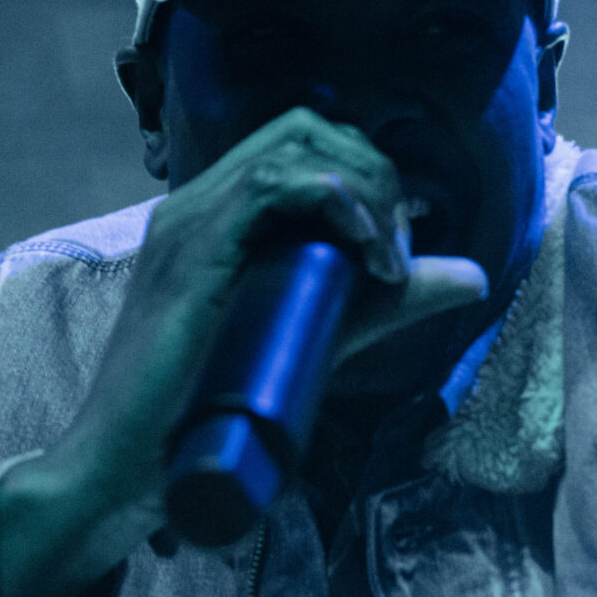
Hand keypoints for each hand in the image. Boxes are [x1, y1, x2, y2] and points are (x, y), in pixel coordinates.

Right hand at [0, 107, 486, 596]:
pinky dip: (340, 206)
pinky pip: (274, 186)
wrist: (120, 467)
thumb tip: (476, 276)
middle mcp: (199, 202)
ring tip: (387, 259)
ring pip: (297, 145)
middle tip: (396, 253)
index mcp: (218, 214)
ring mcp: (189, 220)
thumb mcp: (319, 336)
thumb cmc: (210, 410)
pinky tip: (369, 257)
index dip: (370, 175)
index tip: (397, 248)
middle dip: (376, 175)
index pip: (304, 143)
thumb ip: (386, 303)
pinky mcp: (192, 250)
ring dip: (365, 190)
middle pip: (308, 129)